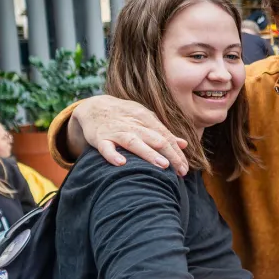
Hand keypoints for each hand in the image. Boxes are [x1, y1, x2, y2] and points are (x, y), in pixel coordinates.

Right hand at [71, 96, 189, 174]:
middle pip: (156, 139)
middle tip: (182, 171)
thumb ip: (163, 132)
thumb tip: (184, 144)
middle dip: (171, 155)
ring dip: (149, 153)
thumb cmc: (124, 116)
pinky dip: (113, 155)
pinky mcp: (100, 138)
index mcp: (145, 119)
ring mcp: (116, 131)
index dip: (177, 153)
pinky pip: (106, 147)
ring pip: (134, 142)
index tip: (185, 168)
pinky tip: (121, 163)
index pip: (166, 137)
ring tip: (163, 165)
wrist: (93, 107)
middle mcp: (133, 124)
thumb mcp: (144, 119)